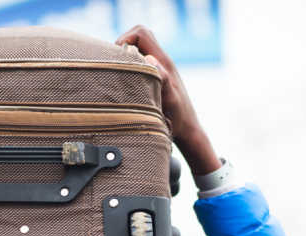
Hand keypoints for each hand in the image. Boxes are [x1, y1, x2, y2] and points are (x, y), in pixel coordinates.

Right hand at [116, 26, 220, 174]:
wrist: (189, 132)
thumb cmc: (179, 120)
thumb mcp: (170, 101)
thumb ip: (162, 79)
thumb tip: (149, 59)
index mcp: (163, 62)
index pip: (141, 33)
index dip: (124, 40)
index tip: (118, 59)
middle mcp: (160, 62)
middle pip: (138, 36)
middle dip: (122, 46)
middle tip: (116, 66)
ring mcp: (158, 70)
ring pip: (137, 50)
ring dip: (125, 58)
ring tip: (119, 77)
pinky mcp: (155, 79)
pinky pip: (139, 63)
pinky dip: (129, 69)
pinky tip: (125, 86)